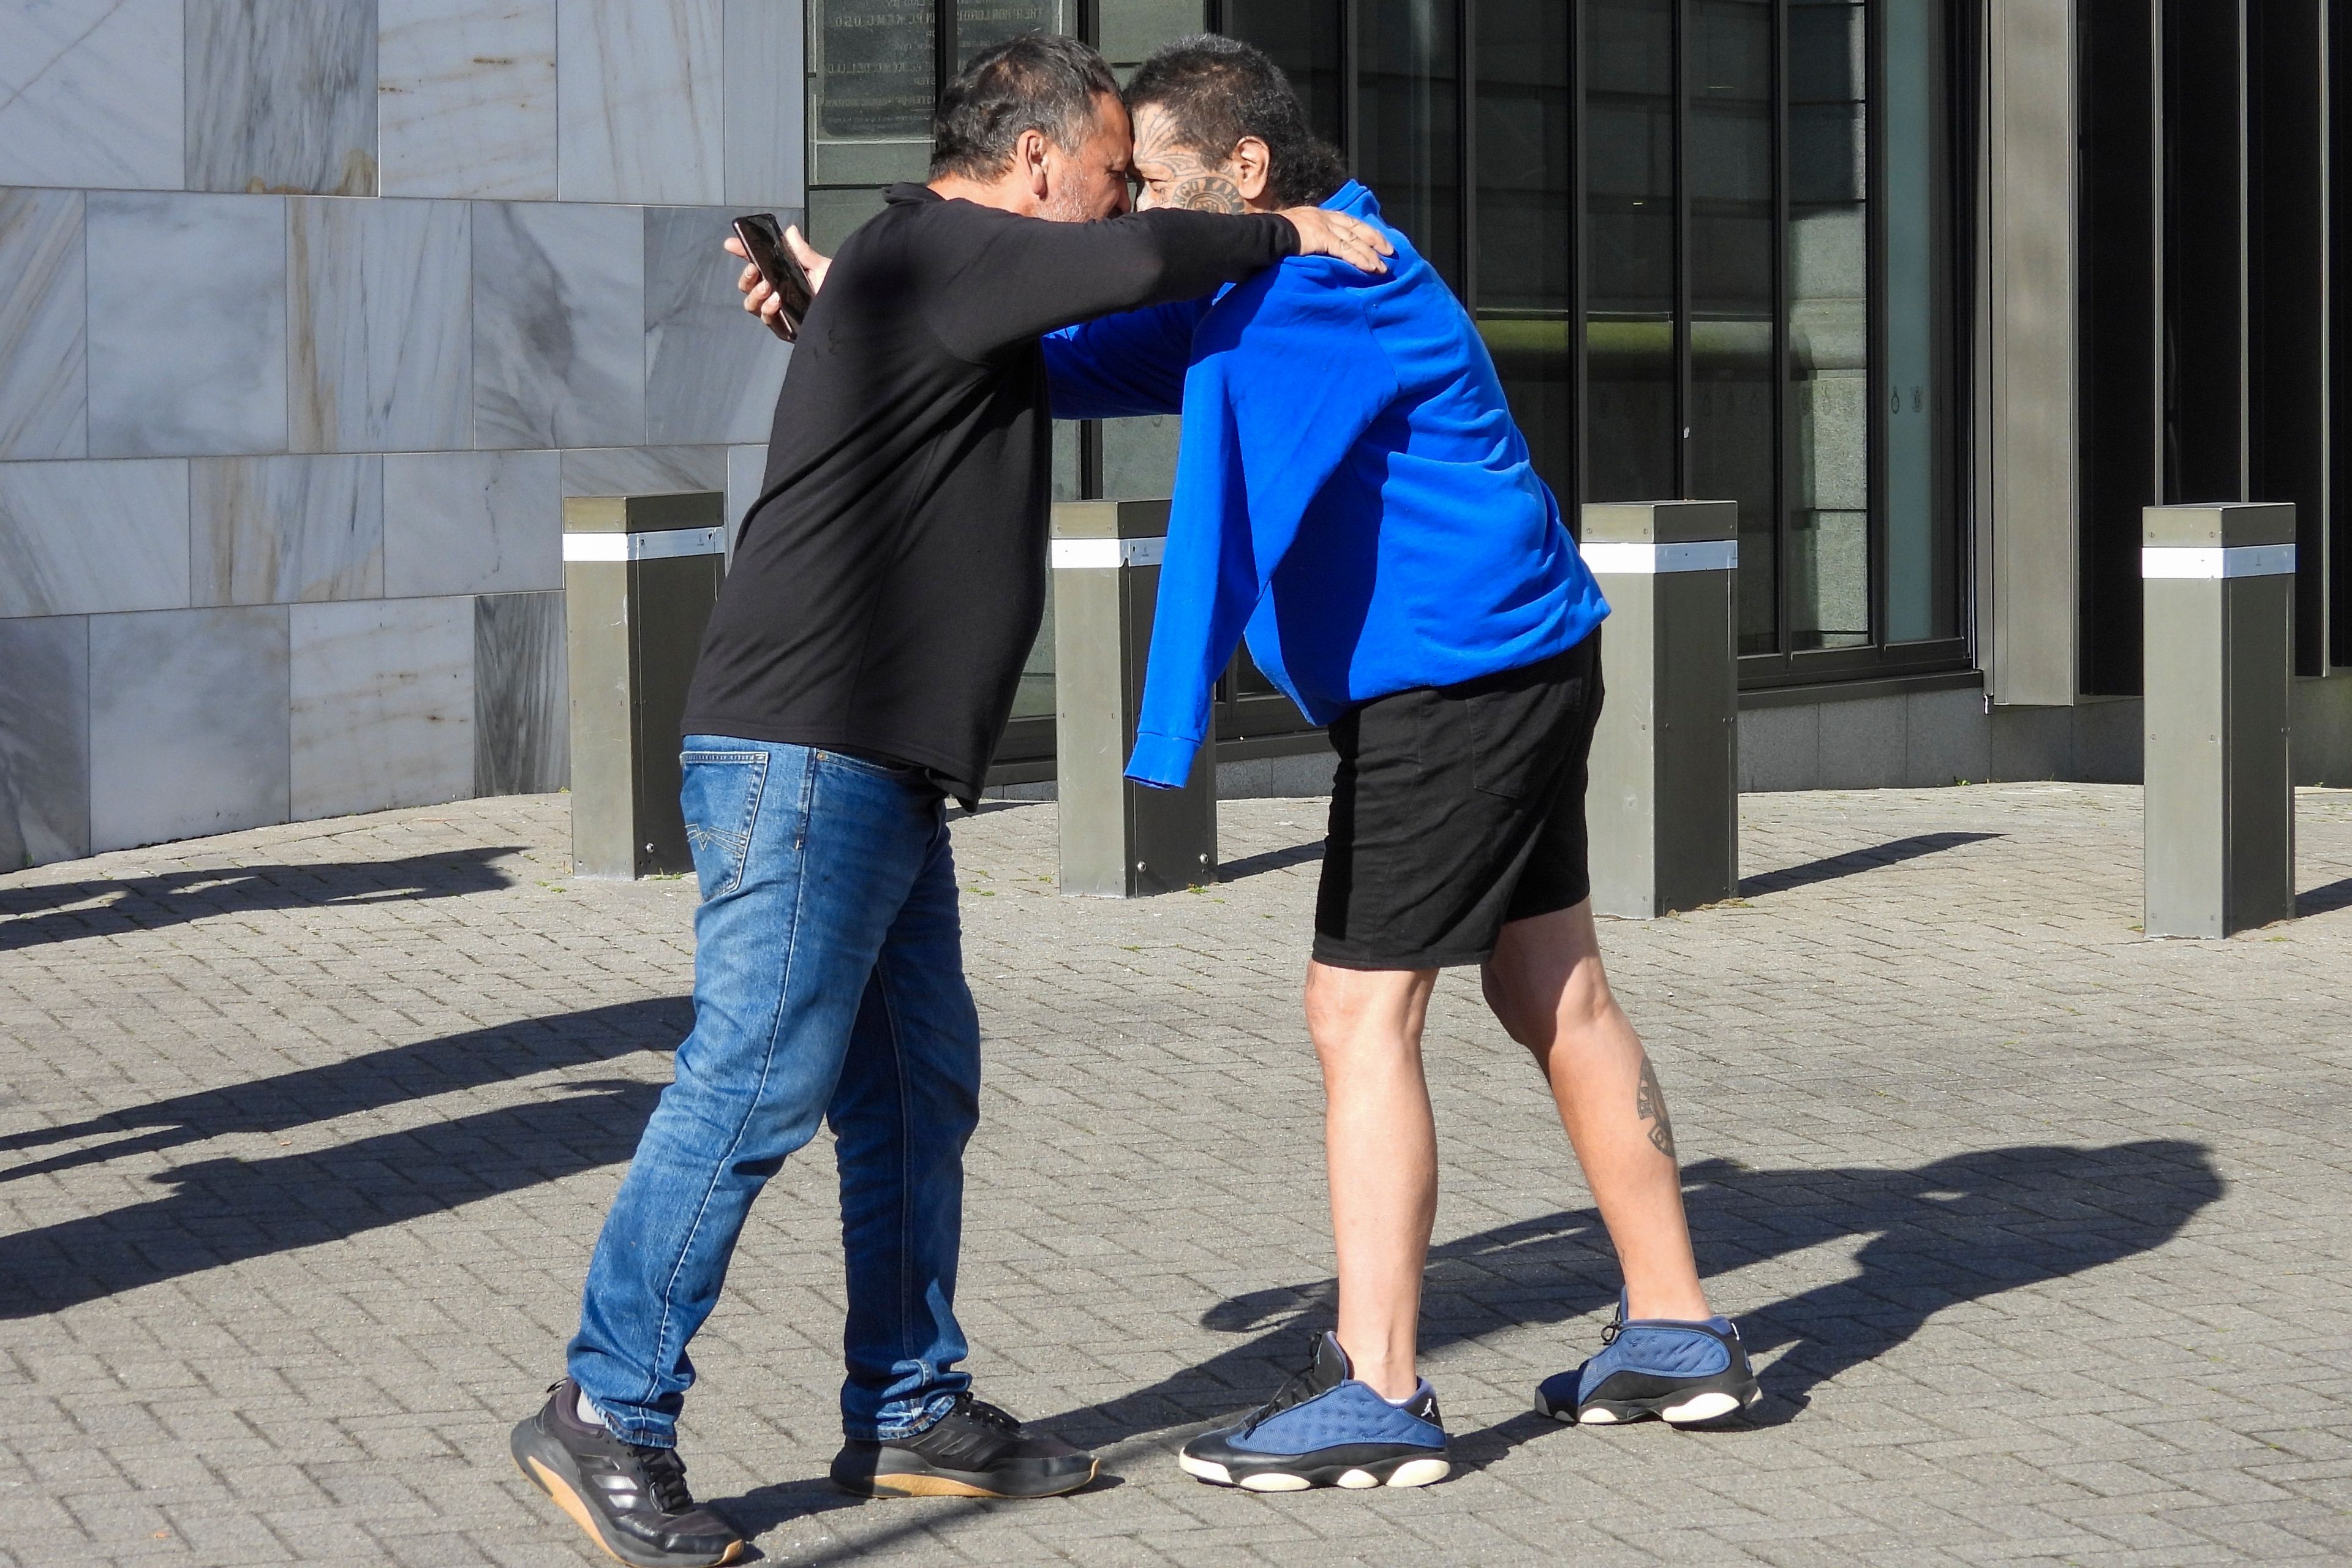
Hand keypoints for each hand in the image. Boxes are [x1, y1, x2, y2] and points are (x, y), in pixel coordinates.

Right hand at [723, 226, 832, 336]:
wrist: (850, 308)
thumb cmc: (836, 289)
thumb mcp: (820, 267)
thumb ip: (802, 251)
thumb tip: (790, 231)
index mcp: (780, 276)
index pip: (755, 263)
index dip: (742, 253)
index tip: (731, 244)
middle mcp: (775, 293)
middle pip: (747, 287)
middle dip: (747, 278)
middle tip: (755, 270)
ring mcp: (778, 311)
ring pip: (752, 304)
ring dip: (756, 294)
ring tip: (769, 288)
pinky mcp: (785, 326)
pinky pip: (768, 319)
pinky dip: (768, 310)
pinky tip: (777, 301)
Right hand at [1278, 207, 1393, 274]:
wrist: (1260, 237)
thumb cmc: (1271, 239)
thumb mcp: (1293, 233)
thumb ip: (1307, 238)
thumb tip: (1313, 249)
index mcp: (1317, 214)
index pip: (1347, 221)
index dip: (1363, 231)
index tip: (1376, 240)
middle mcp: (1323, 216)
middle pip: (1356, 227)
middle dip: (1374, 239)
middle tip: (1389, 252)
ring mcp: (1323, 226)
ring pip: (1354, 240)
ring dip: (1370, 255)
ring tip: (1382, 268)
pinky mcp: (1322, 237)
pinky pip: (1346, 250)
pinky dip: (1360, 259)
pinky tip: (1370, 267)